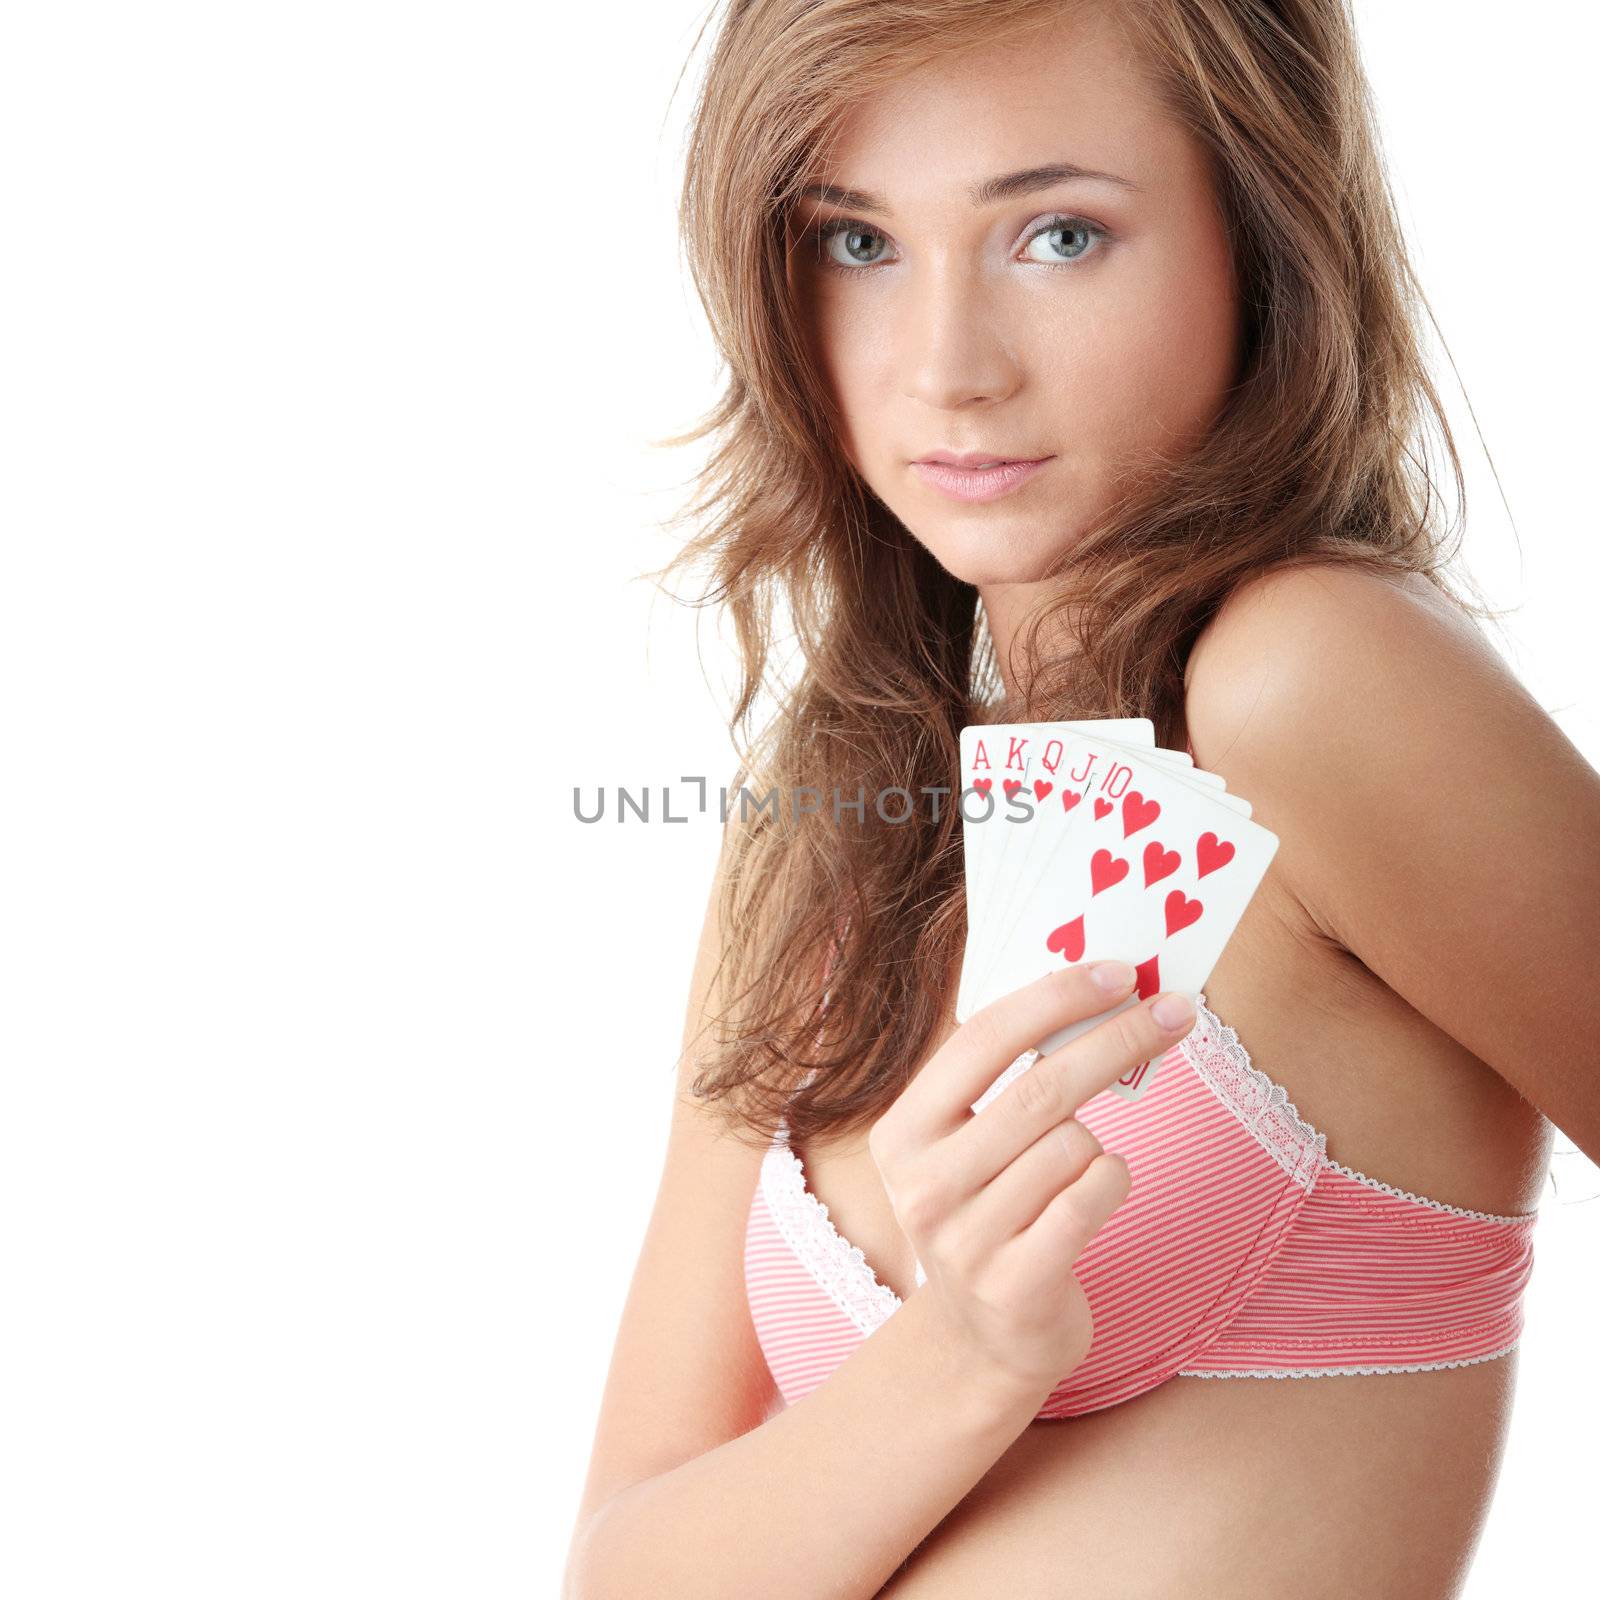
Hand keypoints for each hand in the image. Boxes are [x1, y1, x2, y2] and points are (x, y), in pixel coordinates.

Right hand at [866, 962, 1196, 1402]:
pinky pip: (1093, 1198)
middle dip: (1117, 1039)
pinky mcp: (1014, 1287)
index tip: (1119, 972)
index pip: (983, 1038)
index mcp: (902, 1131)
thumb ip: (1005, 1078)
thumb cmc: (990, 1213)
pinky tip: (1092, 1200)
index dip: (1057, 997)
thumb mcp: (967, 1145)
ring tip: (1075, 1174)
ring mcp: (964, 1241)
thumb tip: (1097, 991)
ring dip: (1097, 1145)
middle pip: (1042, 1087)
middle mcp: (921, 1185)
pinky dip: (1111, 1184)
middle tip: (1174, 1012)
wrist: (981, 1342)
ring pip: (1074, 1145)